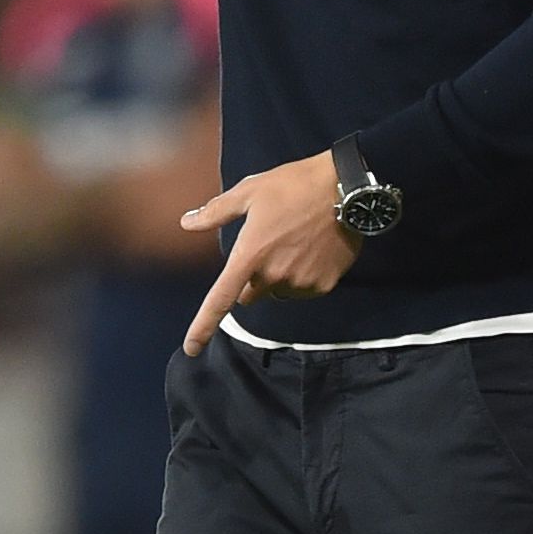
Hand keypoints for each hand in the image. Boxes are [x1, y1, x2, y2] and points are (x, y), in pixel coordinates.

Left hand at [179, 152, 360, 355]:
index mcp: (250, 255)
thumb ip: (216, 212)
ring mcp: (300, 283)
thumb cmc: (294, 185)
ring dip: (279, 276)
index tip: (191, 348)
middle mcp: (273, 276)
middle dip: (252, 279)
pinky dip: (303, 276)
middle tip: (267, 246)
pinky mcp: (323, 285)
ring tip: (295, 242)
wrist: (346, 188)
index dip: (203, 327)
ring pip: (279, 291)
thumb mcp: (250, 191)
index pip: (221, 299)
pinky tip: (313, 250)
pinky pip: (303, 290)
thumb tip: (186, 223)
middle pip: (251, 294)